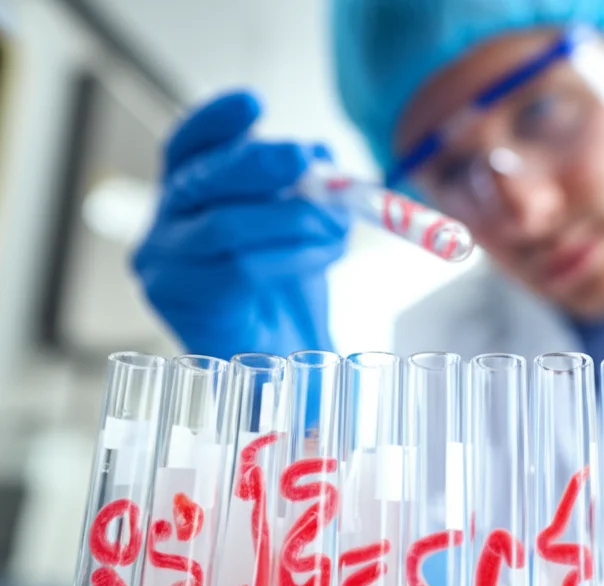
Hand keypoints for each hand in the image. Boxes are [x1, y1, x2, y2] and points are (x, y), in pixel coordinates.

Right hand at [132, 89, 347, 359]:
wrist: (283, 358)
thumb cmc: (284, 290)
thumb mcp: (298, 225)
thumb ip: (302, 188)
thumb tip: (323, 156)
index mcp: (189, 197)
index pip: (186, 146)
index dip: (215, 121)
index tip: (253, 103)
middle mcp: (165, 225)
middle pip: (201, 178)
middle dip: (260, 163)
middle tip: (306, 160)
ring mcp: (165, 264)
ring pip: (226, 224)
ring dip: (293, 219)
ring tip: (334, 225)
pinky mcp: (180, 302)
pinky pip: (240, 268)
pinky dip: (293, 256)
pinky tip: (322, 257)